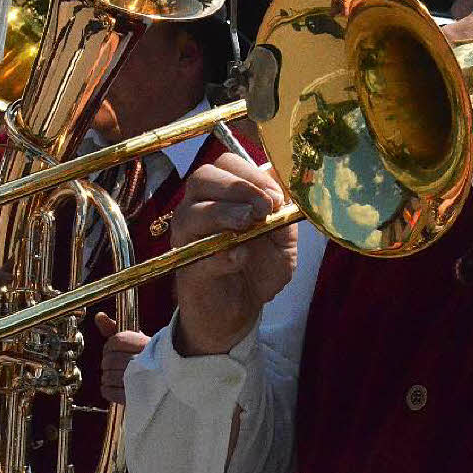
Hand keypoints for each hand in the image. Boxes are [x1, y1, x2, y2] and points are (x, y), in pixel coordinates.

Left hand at [95, 311, 149, 403]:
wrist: (169, 380)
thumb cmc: (149, 357)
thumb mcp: (136, 339)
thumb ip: (115, 329)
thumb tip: (99, 316)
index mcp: (144, 344)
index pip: (116, 341)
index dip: (110, 346)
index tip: (114, 349)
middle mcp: (142, 361)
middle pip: (109, 359)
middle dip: (108, 362)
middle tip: (116, 363)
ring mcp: (138, 380)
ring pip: (107, 376)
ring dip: (108, 376)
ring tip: (119, 375)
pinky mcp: (133, 396)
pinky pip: (108, 391)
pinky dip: (108, 389)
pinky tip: (118, 385)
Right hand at [172, 152, 296, 355]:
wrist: (244, 308)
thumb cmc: (260, 265)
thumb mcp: (283, 236)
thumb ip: (284, 211)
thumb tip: (283, 186)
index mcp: (220, 194)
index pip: (226, 164)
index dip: (252, 174)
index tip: (277, 195)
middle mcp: (197, 209)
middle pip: (202, 178)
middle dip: (237, 188)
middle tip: (263, 208)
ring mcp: (188, 239)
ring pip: (192, 213)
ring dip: (224, 213)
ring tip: (249, 225)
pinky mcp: (188, 270)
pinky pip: (195, 254)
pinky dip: (220, 254)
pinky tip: (240, 257)